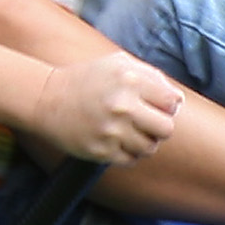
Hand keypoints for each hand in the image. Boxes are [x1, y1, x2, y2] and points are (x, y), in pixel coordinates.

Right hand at [27, 48, 183, 165]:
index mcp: (130, 80)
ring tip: (127, 131)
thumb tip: (177, 100)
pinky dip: (127, 153)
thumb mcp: (118, 64)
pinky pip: (130, 160)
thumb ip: (151, 76)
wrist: (47, 99)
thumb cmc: (87, 80)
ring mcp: (111, 130)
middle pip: (166, 129)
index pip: (172, 102)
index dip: (167, 106)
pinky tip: (115, 140)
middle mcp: (122, 105)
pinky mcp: (101, 150)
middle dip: (159, 127)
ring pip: (149, 148)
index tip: (156, 106)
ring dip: (142, 142)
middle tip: (145, 122)